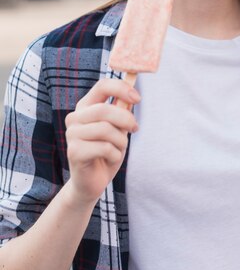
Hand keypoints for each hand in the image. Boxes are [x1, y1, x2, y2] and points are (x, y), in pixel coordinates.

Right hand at [65, 79, 139, 206]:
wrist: (92, 183)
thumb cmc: (106, 152)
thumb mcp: (118, 129)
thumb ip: (122, 111)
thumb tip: (133, 94)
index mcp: (85, 107)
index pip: (102, 86)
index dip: (121, 88)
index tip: (138, 98)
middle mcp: (74, 118)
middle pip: (104, 109)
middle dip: (125, 120)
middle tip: (134, 129)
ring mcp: (71, 134)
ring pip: (106, 129)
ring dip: (120, 141)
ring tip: (118, 149)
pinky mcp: (74, 152)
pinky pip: (104, 148)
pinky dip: (115, 154)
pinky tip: (110, 159)